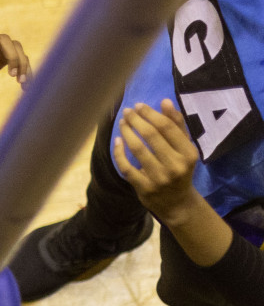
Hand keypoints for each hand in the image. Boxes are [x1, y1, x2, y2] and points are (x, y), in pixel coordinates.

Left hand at [0, 22, 30, 87]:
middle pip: (5, 39)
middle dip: (11, 55)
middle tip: (11, 75)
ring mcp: (2, 48)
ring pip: (17, 48)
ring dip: (22, 64)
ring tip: (21, 82)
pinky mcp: (10, 56)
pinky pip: (23, 60)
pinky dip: (26, 71)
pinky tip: (25, 86)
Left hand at [112, 101, 204, 223]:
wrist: (177, 203)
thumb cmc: (180, 169)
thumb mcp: (185, 148)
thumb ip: (177, 125)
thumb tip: (165, 101)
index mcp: (188, 154)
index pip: (167, 128)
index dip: (151, 114)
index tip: (139, 105)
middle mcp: (176, 166)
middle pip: (151, 136)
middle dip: (136, 120)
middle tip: (127, 111)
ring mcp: (159, 178)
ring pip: (137, 149)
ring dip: (126, 132)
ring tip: (122, 122)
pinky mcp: (144, 188)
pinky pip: (126, 167)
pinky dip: (119, 153)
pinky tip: (117, 141)